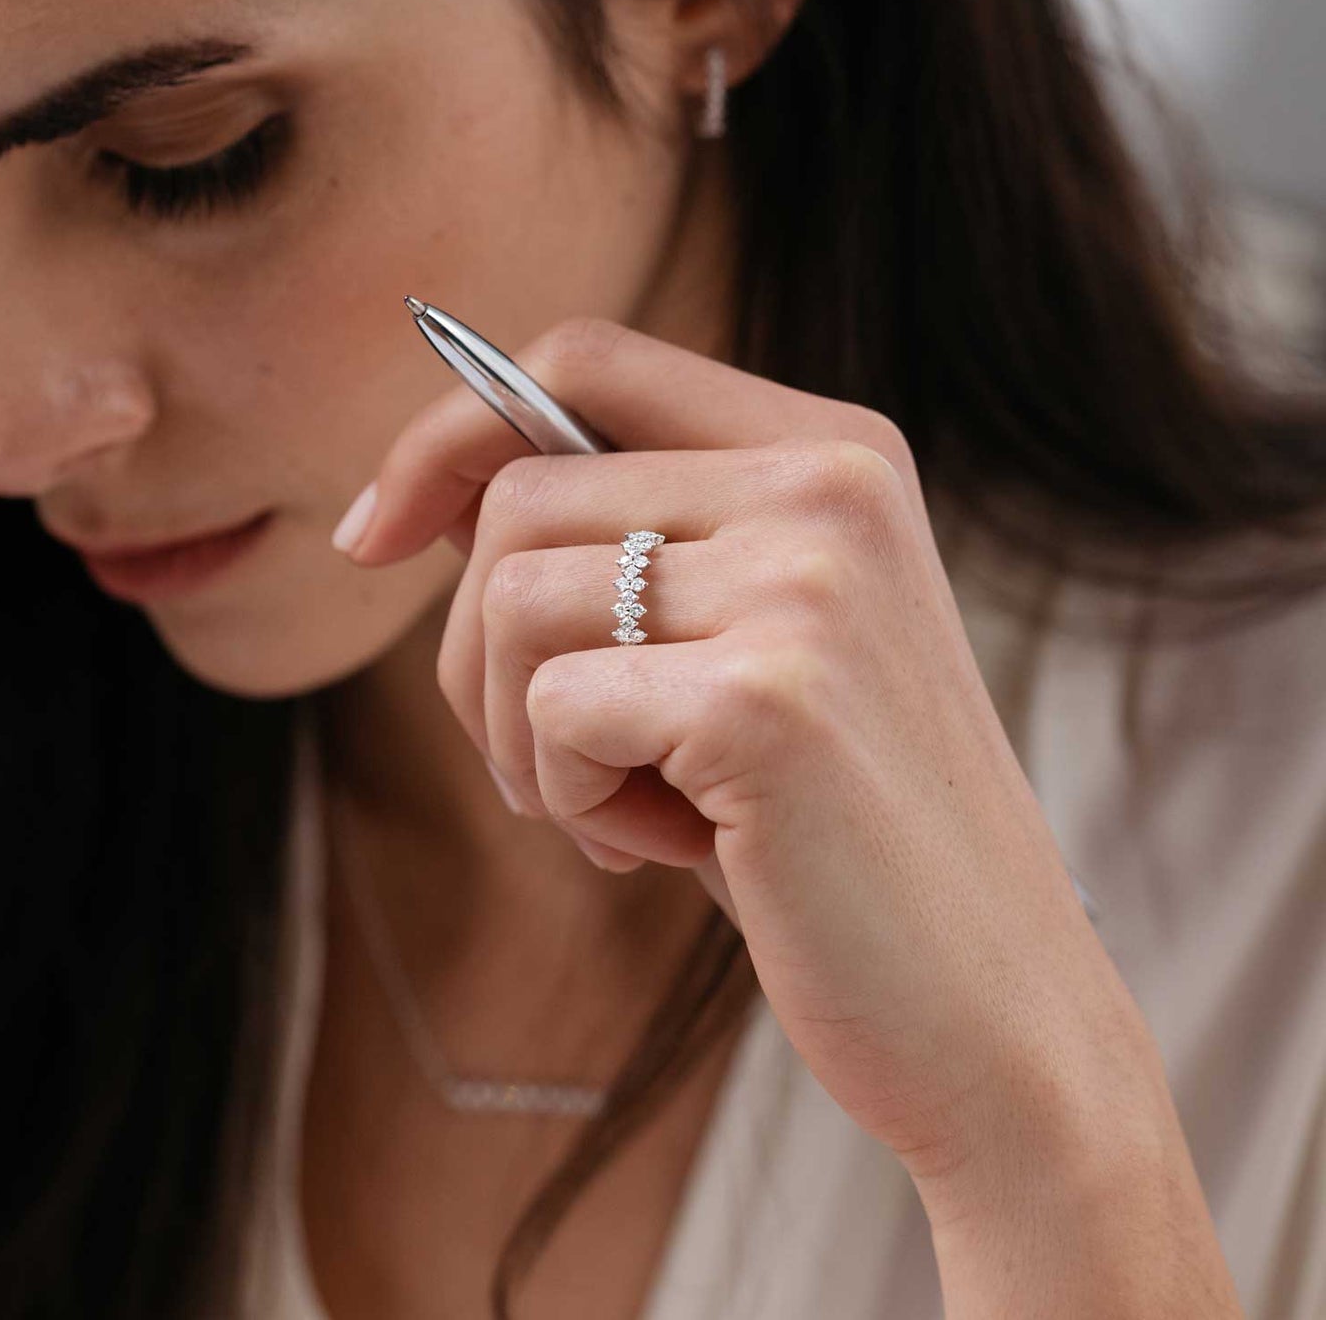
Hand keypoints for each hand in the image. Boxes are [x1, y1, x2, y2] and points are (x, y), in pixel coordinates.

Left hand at [333, 316, 1178, 1214]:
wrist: (987, 1002)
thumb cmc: (828, 826)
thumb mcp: (738, 646)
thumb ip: (619, 545)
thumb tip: (429, 495)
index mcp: (830, 451)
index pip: (585, 360)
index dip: (451, 433)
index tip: (375, 537)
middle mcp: (828, 486)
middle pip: (519, 500)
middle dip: (477, 655)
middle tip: (552, 767)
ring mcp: (808, 583)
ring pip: (512, 602)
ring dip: (520, 739)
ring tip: (623, 812)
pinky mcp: (767, 698)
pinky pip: (550, 712)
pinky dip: (569, 800)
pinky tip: (660, 847)